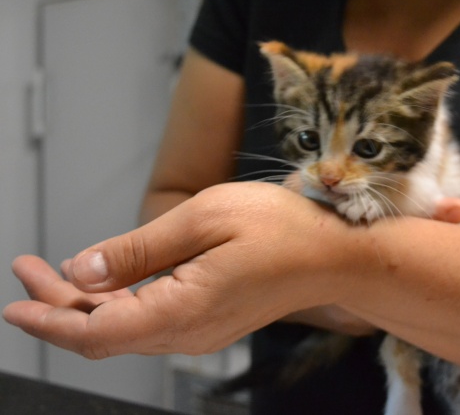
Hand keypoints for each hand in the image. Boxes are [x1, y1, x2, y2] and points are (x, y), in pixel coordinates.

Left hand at [3, 182, 355, 357]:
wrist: (335, 253)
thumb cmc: (282, 228)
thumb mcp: (203, 218)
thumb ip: (138, 250)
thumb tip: (84, 270)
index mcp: (182, 310)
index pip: (95, 332)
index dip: (49, 319)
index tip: (14, 305)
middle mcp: (188, 333)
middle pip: (105, 334)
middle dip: (60, 306)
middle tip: (31, 270)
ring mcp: (201, 332)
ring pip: (126, 330)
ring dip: (88, 305)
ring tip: (59, 273)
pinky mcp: (211, 322)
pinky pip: (151, 323)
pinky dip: (120, 306)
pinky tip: (110, 282)